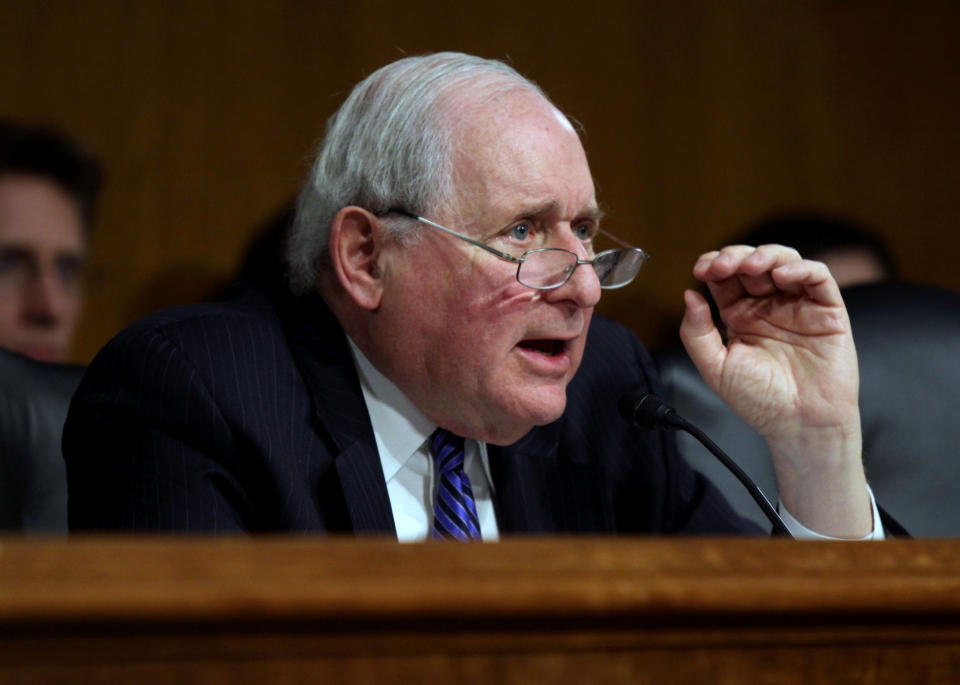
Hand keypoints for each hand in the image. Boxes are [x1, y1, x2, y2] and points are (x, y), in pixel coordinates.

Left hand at [679, 244, 870, 536]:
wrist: (799, 424)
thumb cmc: (759, 400)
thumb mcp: (714, 368)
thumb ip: (697, 332)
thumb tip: (688, 294)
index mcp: (739, 315)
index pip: (724, 278)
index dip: (713, 265)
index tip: (701, 270)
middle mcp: (768, 305)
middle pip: (751, 263)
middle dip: (734, 257)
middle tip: (721, 266)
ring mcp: (798, 305)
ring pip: (784, 261)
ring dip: (765, 255)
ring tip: (750, 266)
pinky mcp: (827, 310)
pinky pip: (819, 277)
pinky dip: (801, 268)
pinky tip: (782, 275)